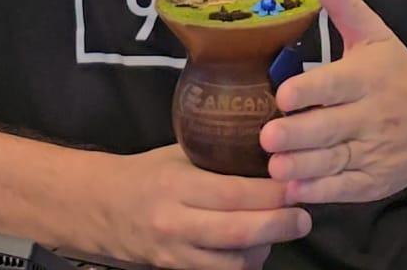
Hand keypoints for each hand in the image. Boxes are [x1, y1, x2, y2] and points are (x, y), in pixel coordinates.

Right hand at [110, 143, 312, 269]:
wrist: (102, 208)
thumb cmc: (147, 172)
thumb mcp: (178, 154)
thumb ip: (217, 155)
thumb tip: (269, 149)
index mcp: (177, 183)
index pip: (233, 193)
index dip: (270, 194)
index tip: (297, 184)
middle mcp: (176, 222)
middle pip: (238, 232)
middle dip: (278, 226)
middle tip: (304, 217)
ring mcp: (175, 253)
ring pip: (232, 262)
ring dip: (265, 248)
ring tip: (282, 230)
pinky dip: (244, 264)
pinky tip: (256, 248)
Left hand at [259, 0, 406, 205]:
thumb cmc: (396, 71)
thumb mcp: (374, 34)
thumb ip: (344, 4)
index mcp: (369, 77)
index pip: (337, 84)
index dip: (310, 90)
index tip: (282, 93)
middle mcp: (372, 116)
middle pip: (332, 128)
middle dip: (299, 133)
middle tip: (266, 136)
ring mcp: (375, 152)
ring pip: (336, 162)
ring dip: (304, 167)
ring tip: (274, 167)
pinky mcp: (375, 182)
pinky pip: (347, 189)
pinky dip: (322, 193)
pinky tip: (295, 191)